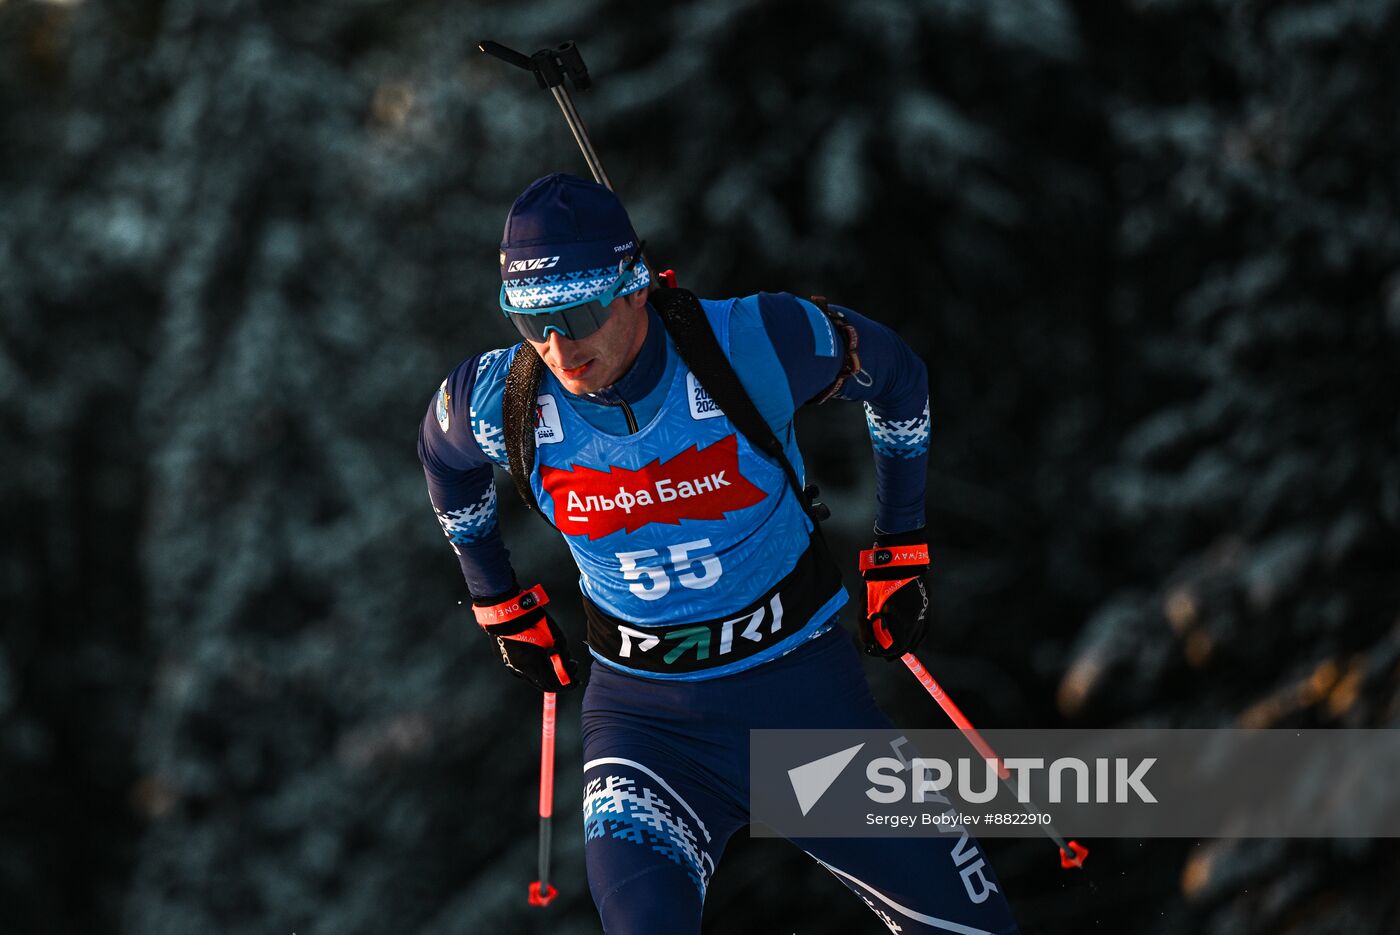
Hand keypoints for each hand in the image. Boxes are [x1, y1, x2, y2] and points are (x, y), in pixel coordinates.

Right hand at [473, 584, 578, 691]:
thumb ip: (563, 657)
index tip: (576, 680)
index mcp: (533, 665)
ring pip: (531, 677)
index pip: (553, 685)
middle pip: (542, 684)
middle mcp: (520, 669)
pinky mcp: (504, 657)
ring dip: (546, 672)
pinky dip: (534, 667)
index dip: (567, 684)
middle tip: (570, 669)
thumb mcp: (557, 637)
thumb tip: (567, 669)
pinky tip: (540, 656)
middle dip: (559, 678)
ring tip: (558, 660)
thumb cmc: (536, 620)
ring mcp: (510, 664)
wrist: (508, 608)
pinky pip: (521, 668)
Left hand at [857, 529, 929, 658]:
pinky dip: (916, 636)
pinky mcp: (928, 604)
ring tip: (893, 649)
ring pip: (918, 638)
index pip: (894, 647)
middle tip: (880, 652)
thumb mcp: (866, 603)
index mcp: (902, 620)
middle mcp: (917, 619)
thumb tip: (868, 643)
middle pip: (907, 646)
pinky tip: (909, 639)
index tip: (870, 648)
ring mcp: (925, 611)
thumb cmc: (879, 578)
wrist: (899, 556)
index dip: (880, 651)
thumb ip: (866, 626)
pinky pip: (924, 627)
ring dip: (905, 645)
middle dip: (892, 651)